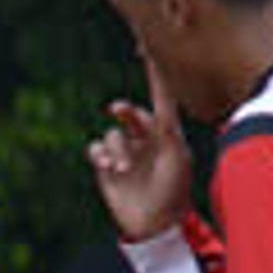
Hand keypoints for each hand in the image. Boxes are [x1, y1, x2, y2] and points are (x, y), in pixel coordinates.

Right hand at [89, 60, 193, 243]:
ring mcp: (126, 153)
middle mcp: (145, 139)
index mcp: (167, 132)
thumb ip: (166, 130)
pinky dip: (101, 156)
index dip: (155, 74)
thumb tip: (159, 109)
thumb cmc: (174, 190)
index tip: (146, 48)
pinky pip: (96, 150)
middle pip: (130, 113)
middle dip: (125, 112)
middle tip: (117, 110)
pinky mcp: (107, 168)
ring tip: (124, 167)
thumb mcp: (176, 155)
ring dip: (117, 148)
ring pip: (111, 134)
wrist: (155, 224)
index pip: (162, 96)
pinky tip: (110, 168)